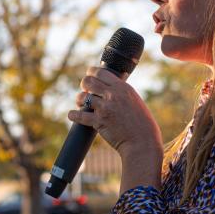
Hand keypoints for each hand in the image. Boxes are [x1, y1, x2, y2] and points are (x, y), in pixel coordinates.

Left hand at [68, 67, 163, 184]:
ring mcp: (105, 108)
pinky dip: (73, 115)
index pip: (101, 72)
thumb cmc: (141, 123)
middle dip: (84, 86)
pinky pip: (79, 116)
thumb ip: (122, 92)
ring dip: (79, 100)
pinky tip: (72, 115)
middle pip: (88, 81)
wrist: (142, 141)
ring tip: (81, 105)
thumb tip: (111, 84)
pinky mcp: (99, 122)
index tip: (89, 77)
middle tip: (85, 92)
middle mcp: (113, 95)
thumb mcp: (134, 100)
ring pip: (82, 97)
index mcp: (123, 87)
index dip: (91, 73)